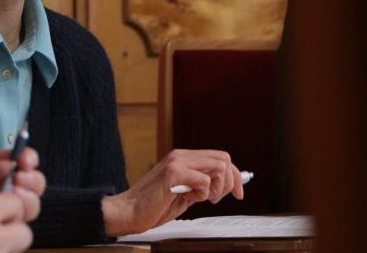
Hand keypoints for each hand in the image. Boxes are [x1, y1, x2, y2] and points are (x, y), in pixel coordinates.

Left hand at [0, 148, 43, 238]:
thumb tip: (9, 164)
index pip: (21, 159)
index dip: (28, 159)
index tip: (25, 163)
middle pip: (32, 184)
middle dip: (33, 181)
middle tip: (20, 183)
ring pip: (28, 207)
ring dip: (29, 202)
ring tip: (15, 202)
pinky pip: (15, 231)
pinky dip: (18, 226)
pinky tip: (7, 224)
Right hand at [101, 149, 242, 235]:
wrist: (128, 211)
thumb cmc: (152, 206)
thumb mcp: (183, 193)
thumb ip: (200, 185)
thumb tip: (223, 185)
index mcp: (183, 158)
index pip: (219, 157)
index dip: (234, 174)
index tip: (238, 192)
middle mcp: (181, 155)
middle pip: (223, 158)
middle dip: (231, 181)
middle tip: (221, 198)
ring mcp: (177, 162)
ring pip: (219, 166)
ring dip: (218, 187)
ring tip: (204, 198)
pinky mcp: (173, 173)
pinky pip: (204, 180)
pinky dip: (204, 193)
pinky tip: (191, 198)